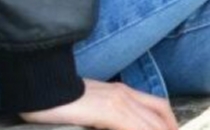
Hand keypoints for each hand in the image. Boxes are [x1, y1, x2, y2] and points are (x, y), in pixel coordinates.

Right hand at [19, 78, 177, 129]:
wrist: (40, 85)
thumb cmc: (58, 100)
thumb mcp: (91, 107)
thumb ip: (106, 118)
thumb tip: (112, 124)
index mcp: (122, 92)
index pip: (158, 107)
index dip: (168, 123)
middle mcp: (125, 94)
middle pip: (159, 116)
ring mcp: (118, 101)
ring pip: (151, 123)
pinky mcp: (109, 110)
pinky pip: (134, 127)